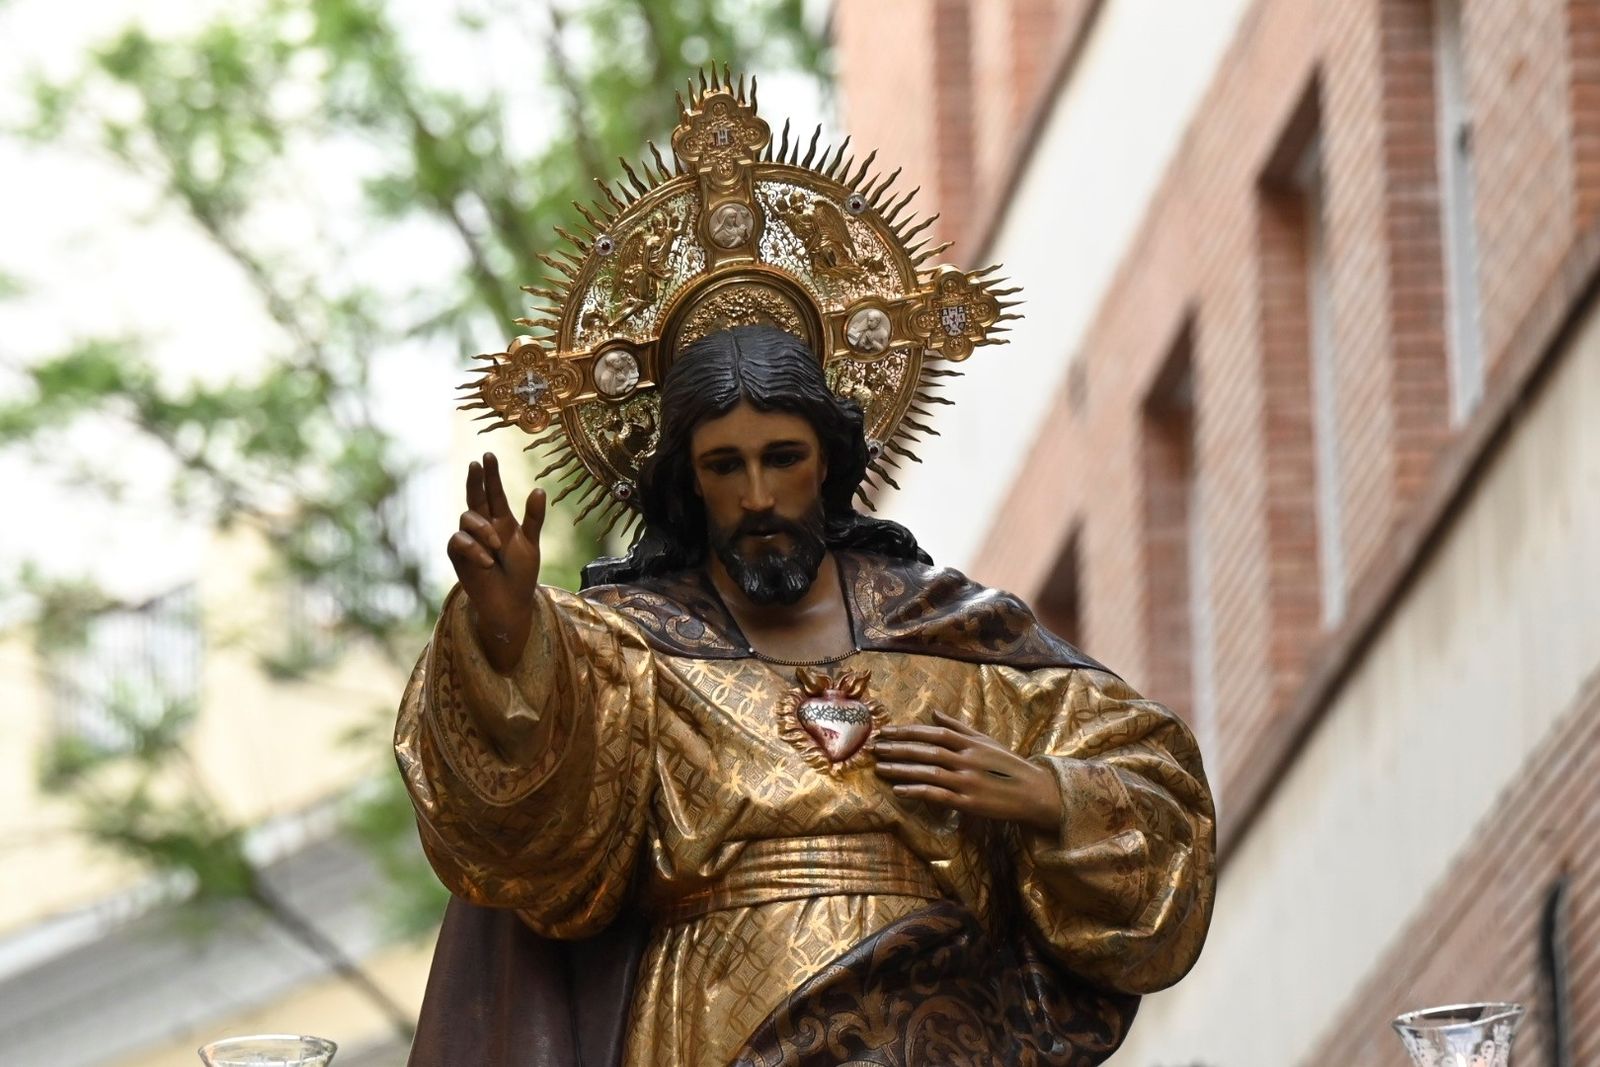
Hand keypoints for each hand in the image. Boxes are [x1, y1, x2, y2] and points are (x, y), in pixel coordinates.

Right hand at [446, 452, 544, 673]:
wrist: (510, 603)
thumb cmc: (521, 574)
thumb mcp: (530, 543)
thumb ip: (534, 518)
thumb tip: (538, 489)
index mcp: (501, 521)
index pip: (494, 492)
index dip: (490, 475)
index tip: (487, 455)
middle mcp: (483, 526)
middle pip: (475, 497)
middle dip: (475, 479)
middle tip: (476, 463)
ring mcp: (469, 540)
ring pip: (467, 518)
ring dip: (482, 529)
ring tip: (496, 547)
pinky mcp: (458, 555)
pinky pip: (459, 541)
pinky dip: (474, 549)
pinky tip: (486, 561)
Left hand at [873, 711, 1062, 833]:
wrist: (1034, 792)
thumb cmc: (1008, 765)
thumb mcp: (985, 741)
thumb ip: (958, 727)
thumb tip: (934, 712)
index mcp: (970, 743)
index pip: (934, 733)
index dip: (908, 731)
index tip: (886, 731)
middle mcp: (967, 759)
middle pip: (927, 751)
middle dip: (898, 749)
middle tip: (874, 748)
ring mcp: (967, 781)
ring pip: (929, 772)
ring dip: (902, 770)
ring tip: (880, 768)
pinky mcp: (969, 803)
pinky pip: (938, 795)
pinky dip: (917, 791)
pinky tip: (899, 791)